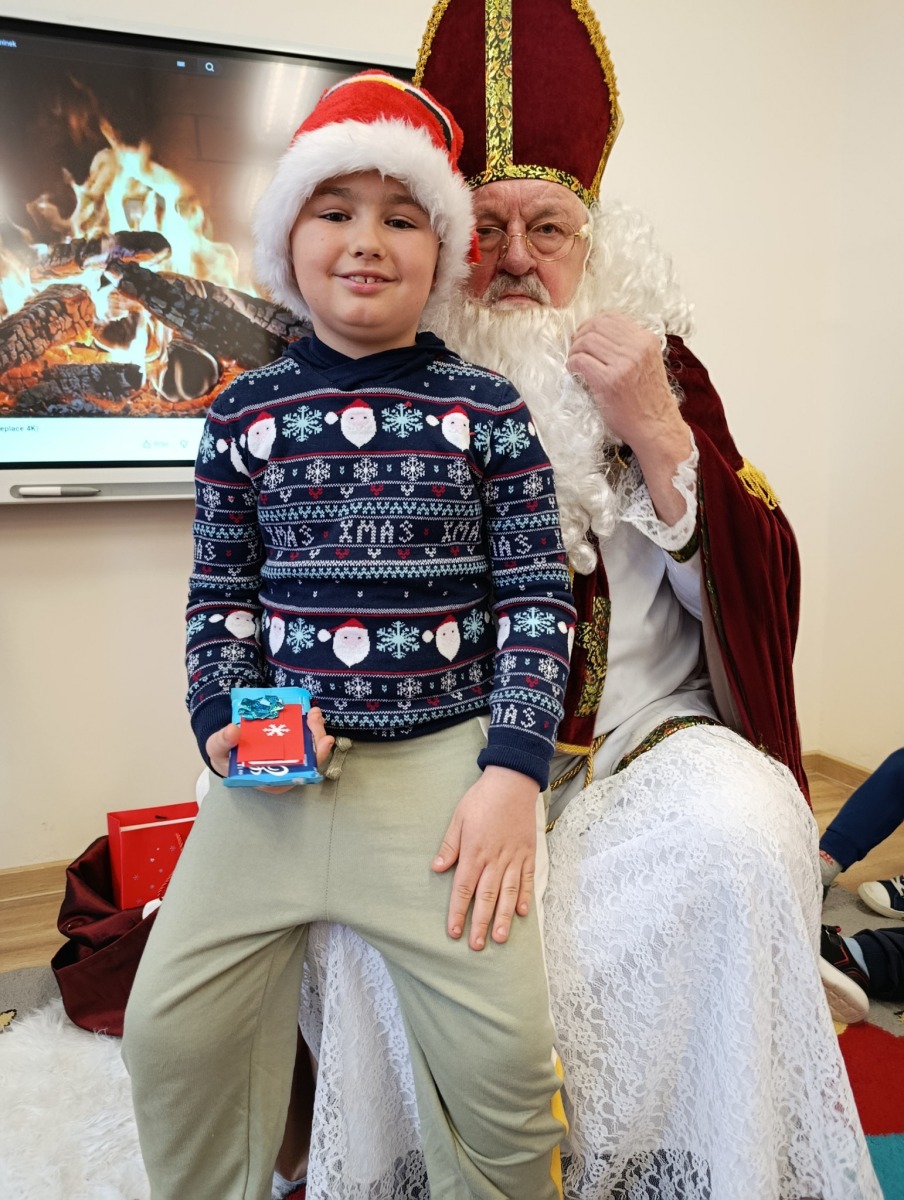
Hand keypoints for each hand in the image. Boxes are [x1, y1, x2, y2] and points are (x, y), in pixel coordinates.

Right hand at [205, 706, 334, 792]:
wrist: (224, 745)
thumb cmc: (223, 753)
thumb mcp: (216, 748)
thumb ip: (222, 741)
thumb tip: (233, 731)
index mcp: (268, 779)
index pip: (295, 775)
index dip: (311, 763)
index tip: (319, 748)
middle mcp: (282, 772)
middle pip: (307, 762)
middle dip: (316, 742)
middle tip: (315, 721)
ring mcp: (287, 759)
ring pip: (308, 749)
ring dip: (315, 731)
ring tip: (314, 714)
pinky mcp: (288, 746)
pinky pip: (304, 739)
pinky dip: (309, 727)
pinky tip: (311, 714)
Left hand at [432, 766, 537, 950]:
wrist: (512, 781)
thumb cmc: (481, 798)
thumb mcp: (458, 818)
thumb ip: (450, 845)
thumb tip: (437, 868)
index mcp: (474, 852)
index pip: (463, 889)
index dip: (458, 912)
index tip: (453, 932)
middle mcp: (494, 859)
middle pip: (486, 897)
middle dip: (481, 923)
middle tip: (477, 946)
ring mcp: (514, 857)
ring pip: (508, 893)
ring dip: (504, 917)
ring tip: (501, 938)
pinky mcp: (528, 853)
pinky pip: (527, 879)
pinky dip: (524, 896)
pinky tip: (522, 913)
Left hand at [567, 312, 692, 523]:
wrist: (655, 427)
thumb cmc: (647, 399)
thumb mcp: (645, 362)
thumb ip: (628, 346)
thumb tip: (595, 333)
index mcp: (647, 340)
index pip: (610, 317)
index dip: (591, 325)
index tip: (585, 337)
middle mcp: (637, 348)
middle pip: (595, 326)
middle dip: (579, 336)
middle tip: (576, 351)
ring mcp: (623, 364)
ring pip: (585, 341)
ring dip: (574, 351)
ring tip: (576, 363)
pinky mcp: (609, 381)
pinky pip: (580, 360)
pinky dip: (572, 364)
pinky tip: (575, 373)